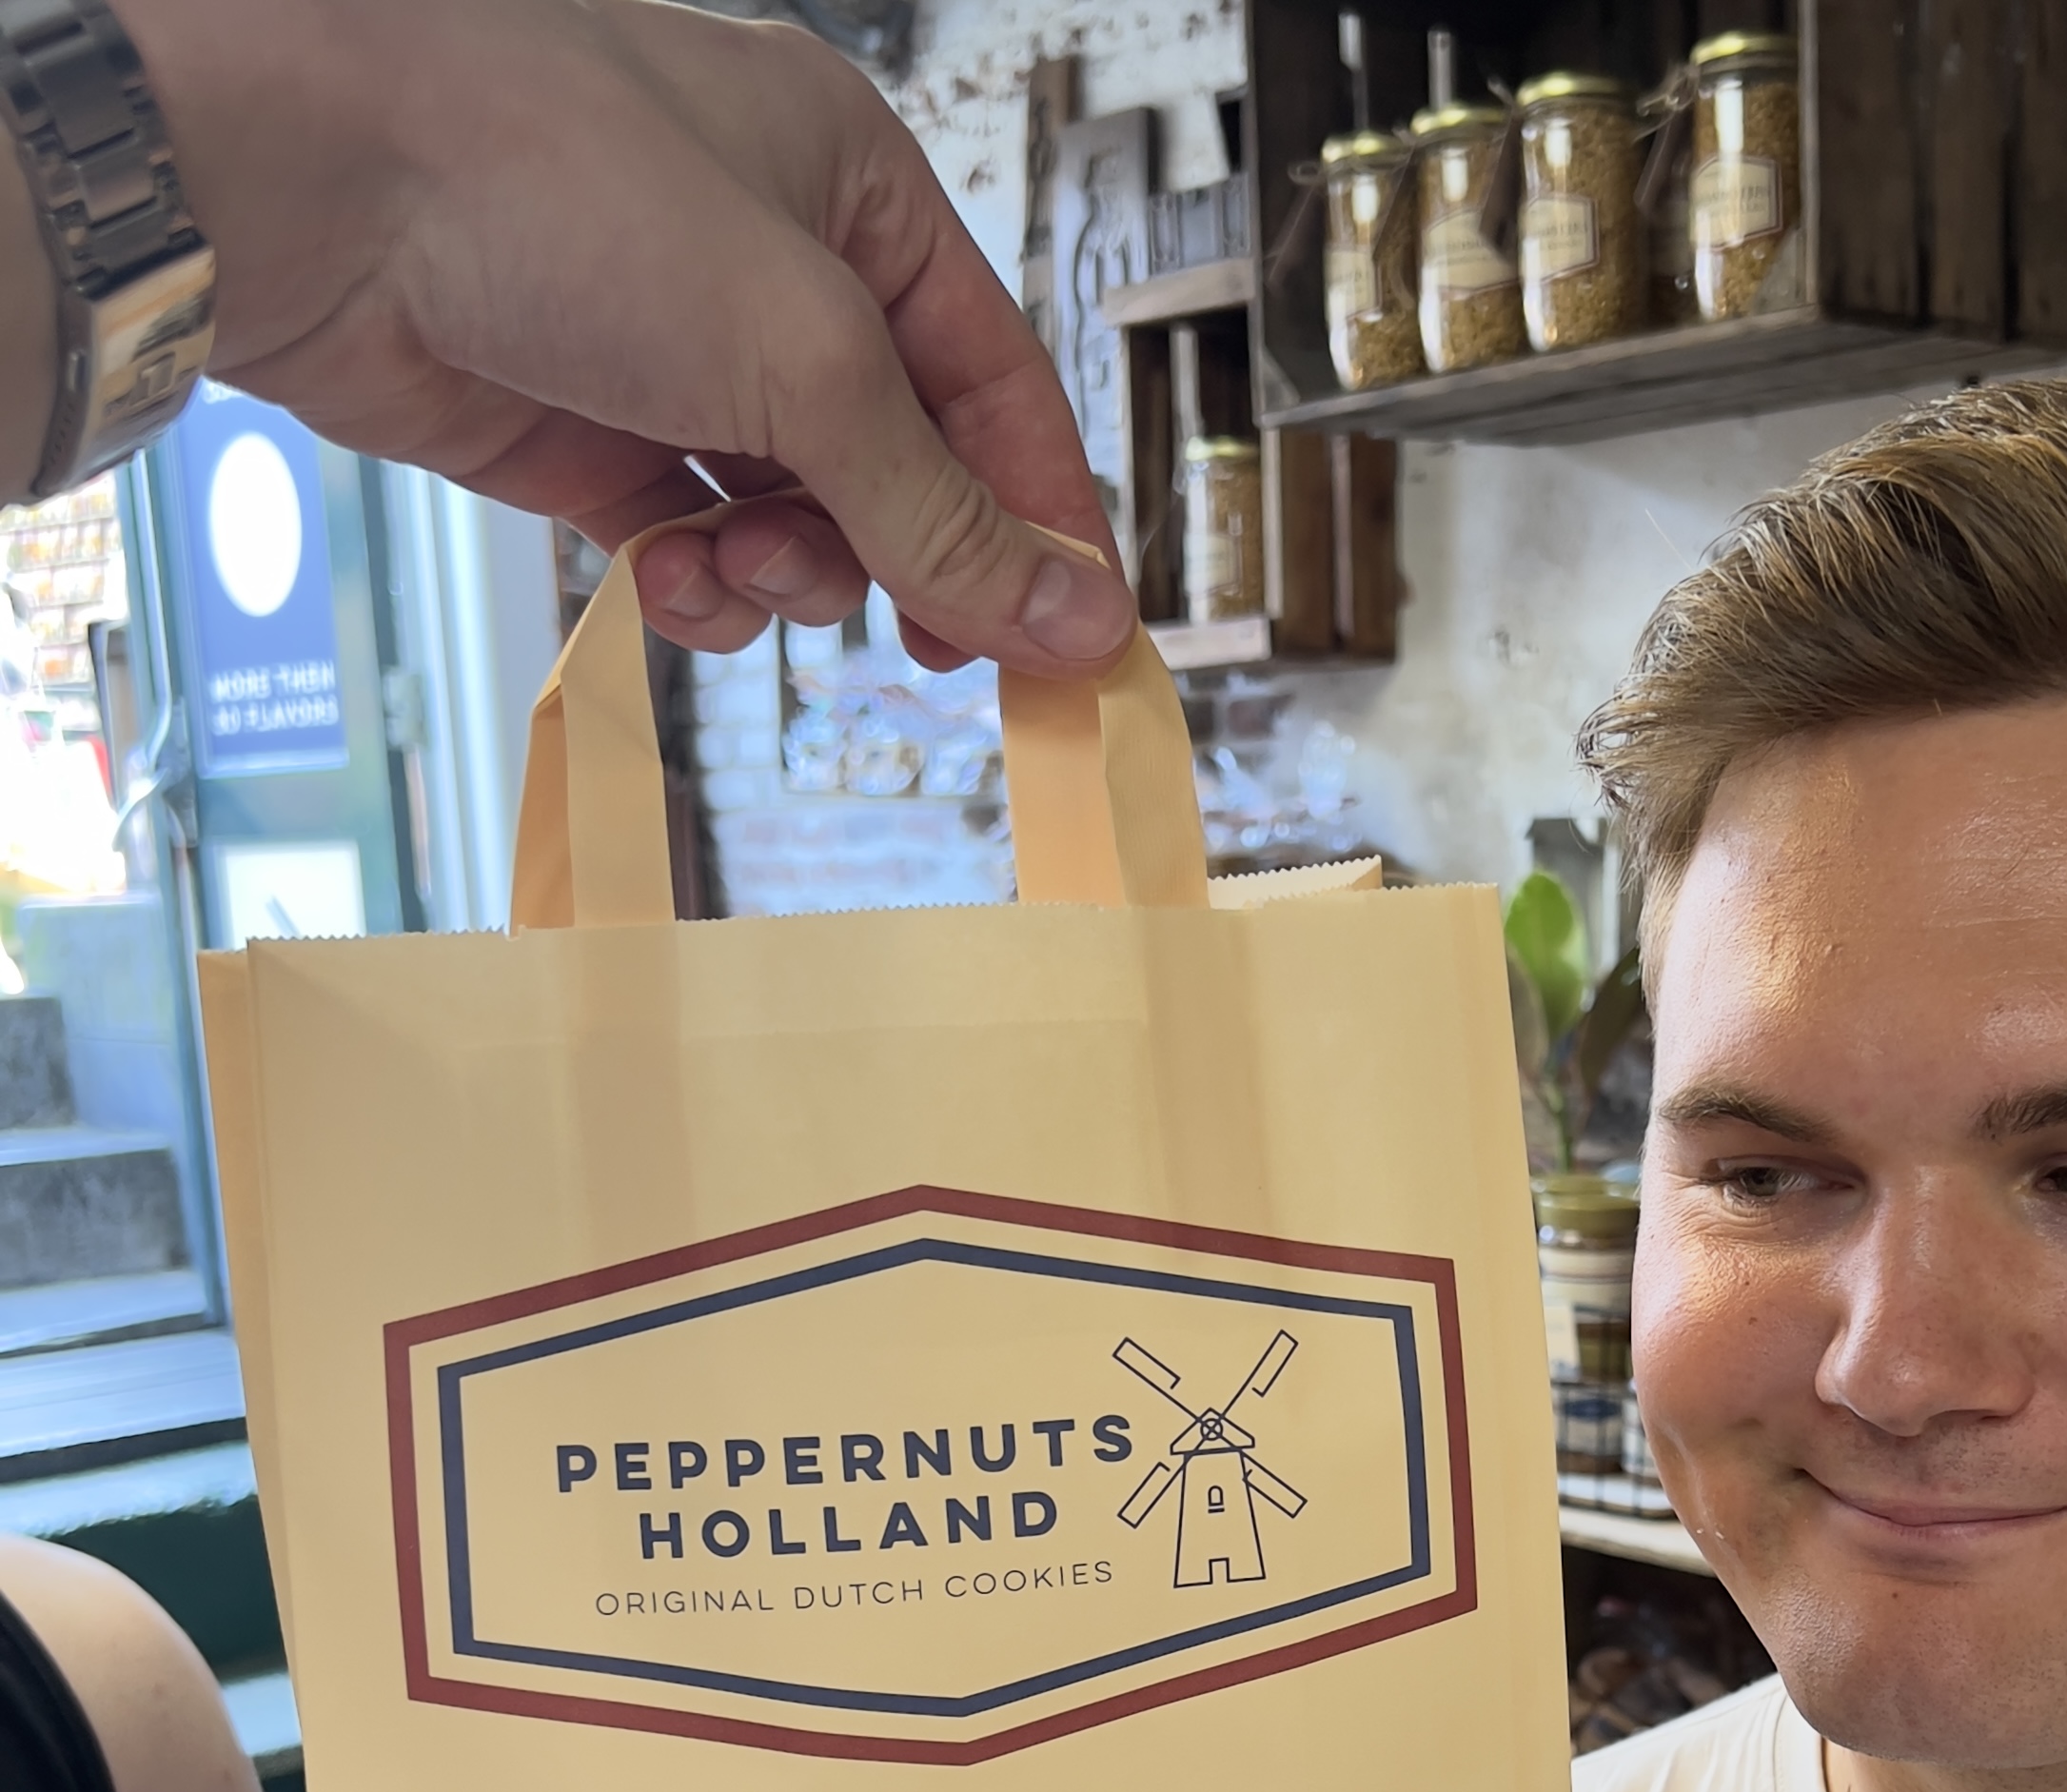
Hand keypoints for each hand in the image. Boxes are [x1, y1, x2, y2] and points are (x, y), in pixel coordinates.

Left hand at [117, 0, 1134, 671]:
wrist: (300, 187)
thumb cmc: (543, 178)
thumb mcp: (805, 361)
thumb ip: (945, 513)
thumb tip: (1077, 616)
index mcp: (851, 186)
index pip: (997, 381)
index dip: (1041, 517)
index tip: (1076, 637)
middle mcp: (769, 266)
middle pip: (902, 466)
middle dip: (899, 557)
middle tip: (927, 649)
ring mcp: (670, 351)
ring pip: (800, 521)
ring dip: (787, 576)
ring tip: (738, 565)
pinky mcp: (584, 432)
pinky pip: (695, 544)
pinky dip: (696, 582)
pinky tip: (664, 573)